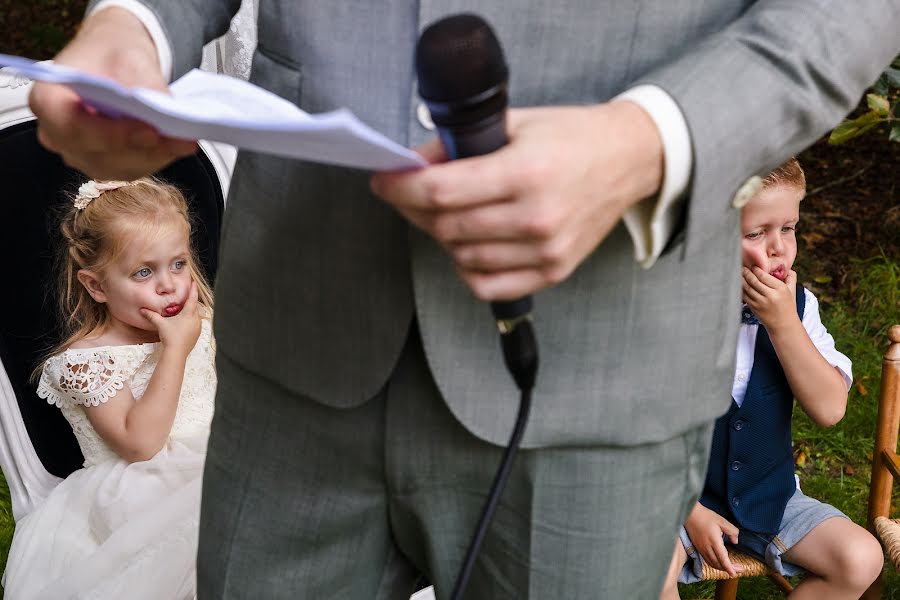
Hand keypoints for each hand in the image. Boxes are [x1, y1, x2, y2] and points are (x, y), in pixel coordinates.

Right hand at [28, 7, 196, 179]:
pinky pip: (130, 169)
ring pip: (118, 167)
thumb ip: (144, 84)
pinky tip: (176, 145)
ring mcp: (79, 153)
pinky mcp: (103, 163)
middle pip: (97, 154)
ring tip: (183, 141)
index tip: (149, 131)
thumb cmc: (111, 54)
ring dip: (154, 157)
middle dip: (142, 150)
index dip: (112, 135)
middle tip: (178, 140)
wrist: (114, 60)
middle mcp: (57, 134)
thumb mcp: (129, 56)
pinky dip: (156, 159)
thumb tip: (166, 110)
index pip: (73, 128)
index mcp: (47, 100)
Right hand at [140, 281, 200, 356]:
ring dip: (191, 312)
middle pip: (195, 307)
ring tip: (184, 310)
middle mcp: (195, 320)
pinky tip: (184, 323)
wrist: (177, 352)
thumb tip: (142, 310)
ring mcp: (198, 327)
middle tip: (186, 297)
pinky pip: (196, 324)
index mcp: (188, 314)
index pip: (192, 298)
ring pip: (196, 316)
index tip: (194, 283)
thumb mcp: (160, 324)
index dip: (193, 290)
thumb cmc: (170, 336)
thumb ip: (152, 315)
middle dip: (191, 302)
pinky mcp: (197, 334)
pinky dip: (191, 320)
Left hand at [370, 101, 662, 300]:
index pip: (440, 192)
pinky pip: (487, 285)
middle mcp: (535, 217)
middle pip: (446, 227)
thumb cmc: (571, 137)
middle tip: (411, 194)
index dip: (400, 189)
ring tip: (449, 213)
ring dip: (443, 237)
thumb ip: (460, 145)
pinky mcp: (553, 271)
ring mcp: (545, 250)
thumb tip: (413, 165)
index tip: (383, 181)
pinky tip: (469, 244)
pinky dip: (467, 267)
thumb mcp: (514, 123)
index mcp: (525, 172)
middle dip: (415, 210)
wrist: (628, 159)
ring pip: (462, 257)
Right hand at [683, 503, 743, 577]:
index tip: (735, 574)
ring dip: (722, 568)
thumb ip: (732, 531)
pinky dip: (715, 564)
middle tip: (739, 570)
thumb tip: (735, 541)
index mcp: (714, 541)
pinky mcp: (698, 548)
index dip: (729, 568)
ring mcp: (702, 549)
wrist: (690, 514)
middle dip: (729, 570)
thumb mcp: (722, 521)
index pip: (723, 559)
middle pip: (719, 564)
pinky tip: (720, 562)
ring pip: (713, 564)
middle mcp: (707, 548)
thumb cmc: (706, 516)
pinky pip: (708, 560)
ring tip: (731, 568)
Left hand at [742, 267, 797, 330]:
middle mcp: (770, 295)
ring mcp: (760, 302)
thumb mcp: (792, 291)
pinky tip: (739, 284)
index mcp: (780, 289)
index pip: (764, 276)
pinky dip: (740, 289)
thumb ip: (790, 277)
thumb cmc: (788, 306)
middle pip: (754, 280)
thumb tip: (787, 267)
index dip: (756, 269)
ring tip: (739, 273)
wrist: (783, 325)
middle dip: (746, 273)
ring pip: (747, 288)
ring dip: (741, 279)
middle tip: (743, 268)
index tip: (753, 266)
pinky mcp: (754, 308)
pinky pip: (744, 296)